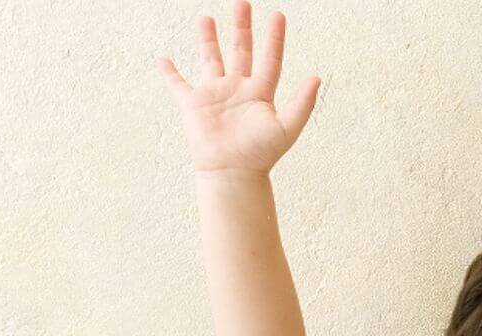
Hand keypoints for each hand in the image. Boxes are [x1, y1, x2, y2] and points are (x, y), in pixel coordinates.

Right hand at [157, 2, 319, 174]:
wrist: (232, 173)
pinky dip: (170, 73)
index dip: (275, 38)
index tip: (277, 15)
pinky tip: (163, 60)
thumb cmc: (260, 155)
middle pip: (241, 52)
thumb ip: (302, 104)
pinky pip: (178, 84)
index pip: (270, 60)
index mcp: (260, 95)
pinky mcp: (193, 105)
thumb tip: (317, 78)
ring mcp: (215, 96)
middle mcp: (238, 91)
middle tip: (242, 3)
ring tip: (206, 18)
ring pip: (211, 59)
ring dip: (208, 39)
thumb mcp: (287, 128)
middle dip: (242, 28)